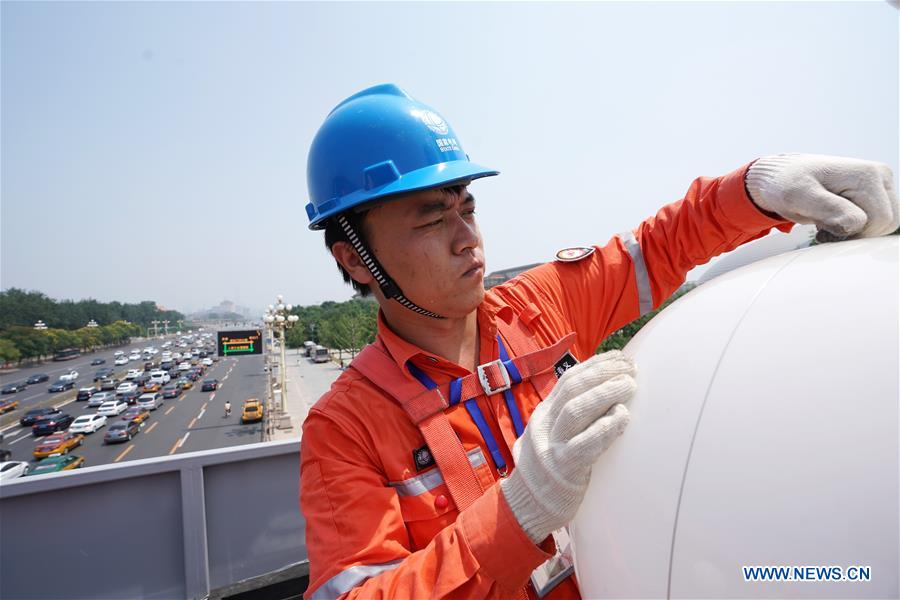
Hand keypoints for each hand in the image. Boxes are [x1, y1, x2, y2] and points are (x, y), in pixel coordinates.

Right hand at [499, 351, 635, 543]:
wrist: (526, 507)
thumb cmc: (549, 469)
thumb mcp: (550, 435)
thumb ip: (568, 416)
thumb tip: (601, 390)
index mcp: (543, 414)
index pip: (569, 379)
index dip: (596, 364)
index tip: (620, 356)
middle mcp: (544, 425)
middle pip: (573, 388)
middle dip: (603, 372)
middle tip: (631, 368)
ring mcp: (551, 446)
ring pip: (575, 410)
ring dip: (605, 393)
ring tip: (630, 385)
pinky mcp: (562, 468)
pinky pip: (585, 444)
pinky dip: (605, 427)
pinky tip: (622, 417)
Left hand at [745, 154, 898, 241]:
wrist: (781, 177)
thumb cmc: (786, 184)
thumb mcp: (798, 197)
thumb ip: (829, 210)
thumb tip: (857, 222)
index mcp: (867, 174)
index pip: (877, 221)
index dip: (850, 233)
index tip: (820, 228)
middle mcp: (880, 176)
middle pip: (885, 224)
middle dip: (854, 232)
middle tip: (823, 224)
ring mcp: (879, 185)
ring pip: (883, 226)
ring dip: (855, 231)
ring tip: (827, 219)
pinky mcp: (874, 195)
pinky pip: (876, 223)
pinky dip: (855, 228)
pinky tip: (833, 219)